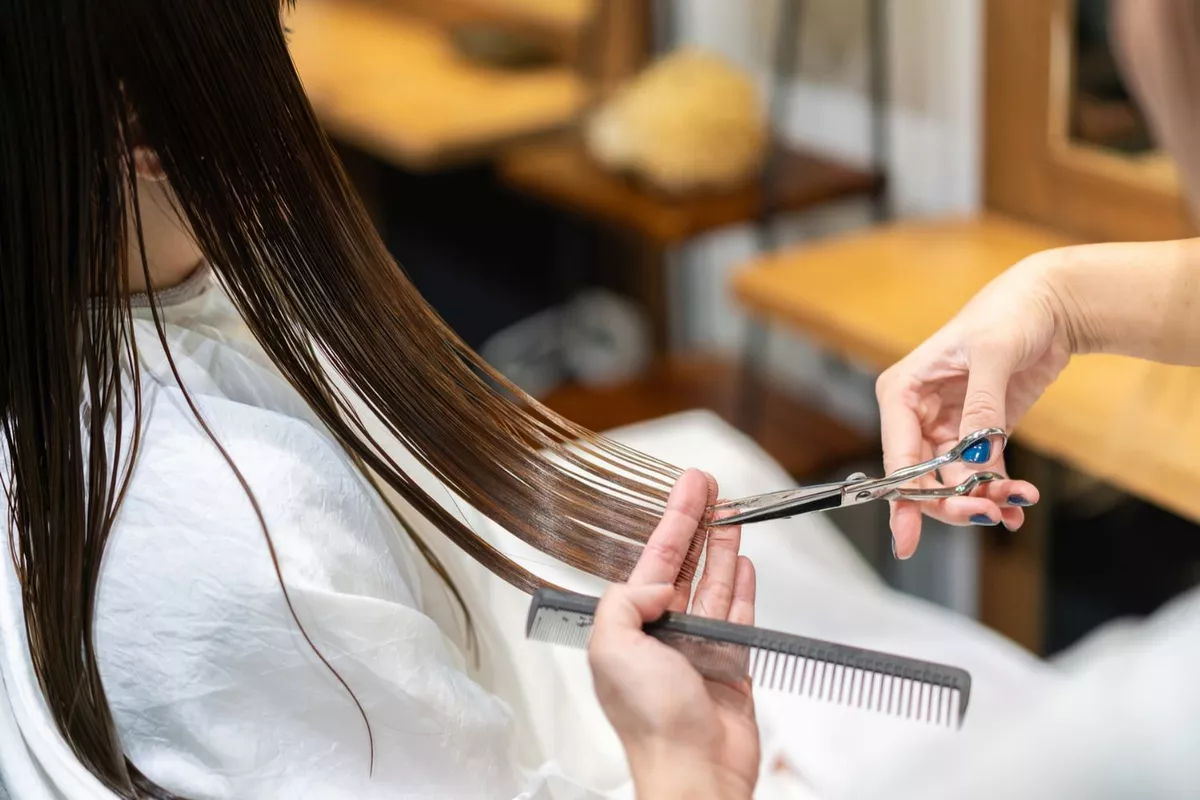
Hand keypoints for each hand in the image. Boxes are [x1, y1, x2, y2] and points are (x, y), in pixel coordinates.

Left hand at [588, 470, 757, 799]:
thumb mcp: (613, 648)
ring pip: (714, 585)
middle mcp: (664, 633)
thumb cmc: (651, 723)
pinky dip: (742, 588)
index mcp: (631, 627)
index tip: (690, 487)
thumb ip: (625, 601)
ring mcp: (699, 648)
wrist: (694, 771)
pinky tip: (743, 563)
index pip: (656, 559)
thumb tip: (657, 582)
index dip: (674, 520)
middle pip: (685, 565)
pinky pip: (739, 616)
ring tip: (732, 514)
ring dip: (722, 548)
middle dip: (698, 523)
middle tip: (711, 487)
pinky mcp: (730, 666)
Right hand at [875, 253, 1070, 557]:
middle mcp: (918, 414)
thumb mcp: (992, 355)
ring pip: (953, 482)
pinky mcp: (978, 433)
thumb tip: (975, 457)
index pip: (898, 457)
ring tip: (1016, 502)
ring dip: (983, 498)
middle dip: (952, 502)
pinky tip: (1018, 502)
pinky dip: (998, 492)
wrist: (1051, 305)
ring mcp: (948, 426)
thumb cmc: (1009, 313)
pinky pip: (980, 474)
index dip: (903, 498)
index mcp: (903, 392)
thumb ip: (981, 407)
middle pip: (923, 478)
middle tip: (988, 514)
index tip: (906, 537)